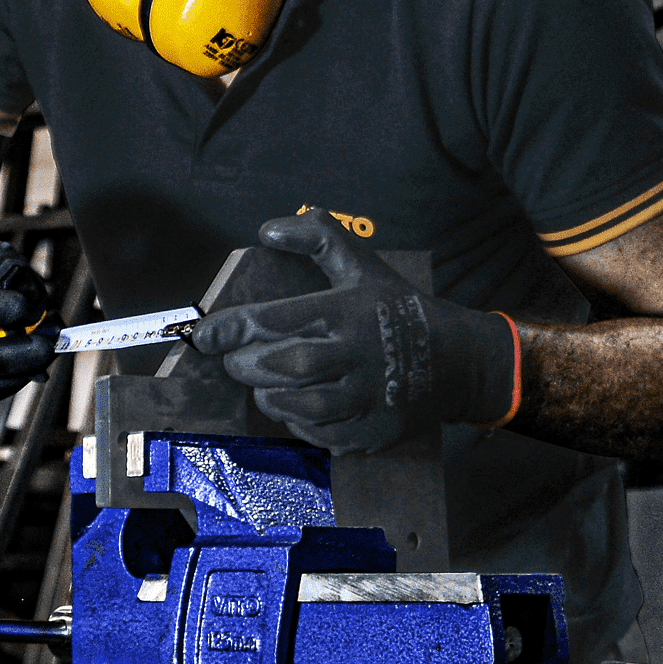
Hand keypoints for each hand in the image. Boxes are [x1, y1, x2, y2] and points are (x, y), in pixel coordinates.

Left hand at [188, 212, 516, 453]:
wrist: (459, 362)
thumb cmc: (399, 308)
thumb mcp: (363, 265)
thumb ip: (318, 239)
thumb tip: (268, 230)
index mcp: (350, 311)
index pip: (278, 319)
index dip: (233, 328)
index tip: (203, 334)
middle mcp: (359, 355)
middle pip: (287, 366)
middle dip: (247, 365)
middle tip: (233, 360)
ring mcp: (367, 398)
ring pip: (301, 406)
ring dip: (269, 396)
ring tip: (261, 383)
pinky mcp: (372, 432)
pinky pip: (320, 434)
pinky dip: (296, 422)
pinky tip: (294, 404)